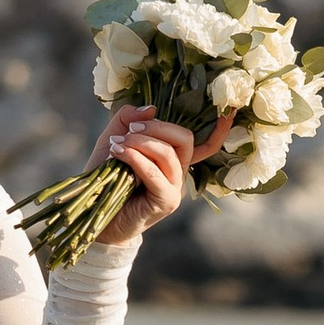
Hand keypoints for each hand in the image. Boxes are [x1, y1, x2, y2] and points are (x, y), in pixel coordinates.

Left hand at [86, 101, 223, 232]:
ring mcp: (175, 188)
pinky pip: (154, 174)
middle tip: (130, 130)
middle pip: (185, 139)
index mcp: (173, 158)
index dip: (220, 129)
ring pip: (168, 154)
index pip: (206, 144)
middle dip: (157, 127)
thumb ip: (126, 120)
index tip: (228, 111)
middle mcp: (179, 172)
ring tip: (116, 144)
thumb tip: (151, 108)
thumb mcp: (112, 140)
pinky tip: (118, 153)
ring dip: (140, 142)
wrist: (94, 216)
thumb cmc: (104, 178)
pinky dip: (136, 159)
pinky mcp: (166, 202)